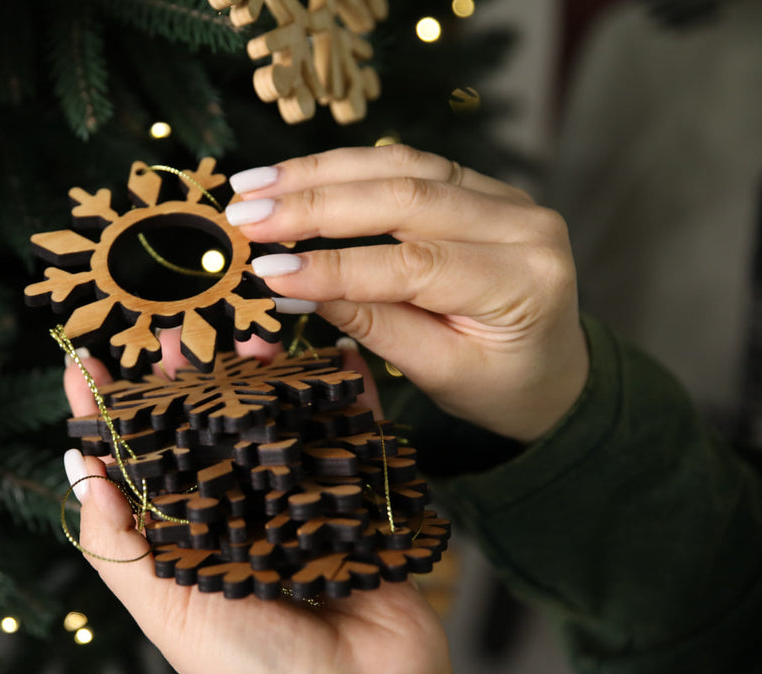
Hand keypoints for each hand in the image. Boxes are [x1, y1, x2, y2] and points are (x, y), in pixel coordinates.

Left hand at [62, 331, 460, 673]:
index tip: (85, 365)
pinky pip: (349, 437)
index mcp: (188, 538)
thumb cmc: (255, 671)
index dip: (111, 415)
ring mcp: (298, 502)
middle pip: (206, 430)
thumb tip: (80, 470)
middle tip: (173, 332)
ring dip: (262, 374)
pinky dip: (345, 395)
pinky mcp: (355, 500)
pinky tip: (333, 354)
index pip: (140, 464)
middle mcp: (238, 512)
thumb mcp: (169, 613)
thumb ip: (121, 547)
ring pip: (273, 421)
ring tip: (249, 332)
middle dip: (187, 380)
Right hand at [226, 145, 588, 441]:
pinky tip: (295, 175)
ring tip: (254, 186)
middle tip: (245, 217)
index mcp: (523, 282)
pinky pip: (408, 164)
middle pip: (406, 197)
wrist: (552, 371)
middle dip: (315, 206)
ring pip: (402, 166)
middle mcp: (524, 225)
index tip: (267, 270)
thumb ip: (373, 324)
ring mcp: (506, 196)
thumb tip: (292, 287)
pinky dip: (346, 168)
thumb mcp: (438, 372)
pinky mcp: (481, 185)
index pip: (415, 265)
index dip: (335, 266)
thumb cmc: (499, 385)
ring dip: (320, 173)